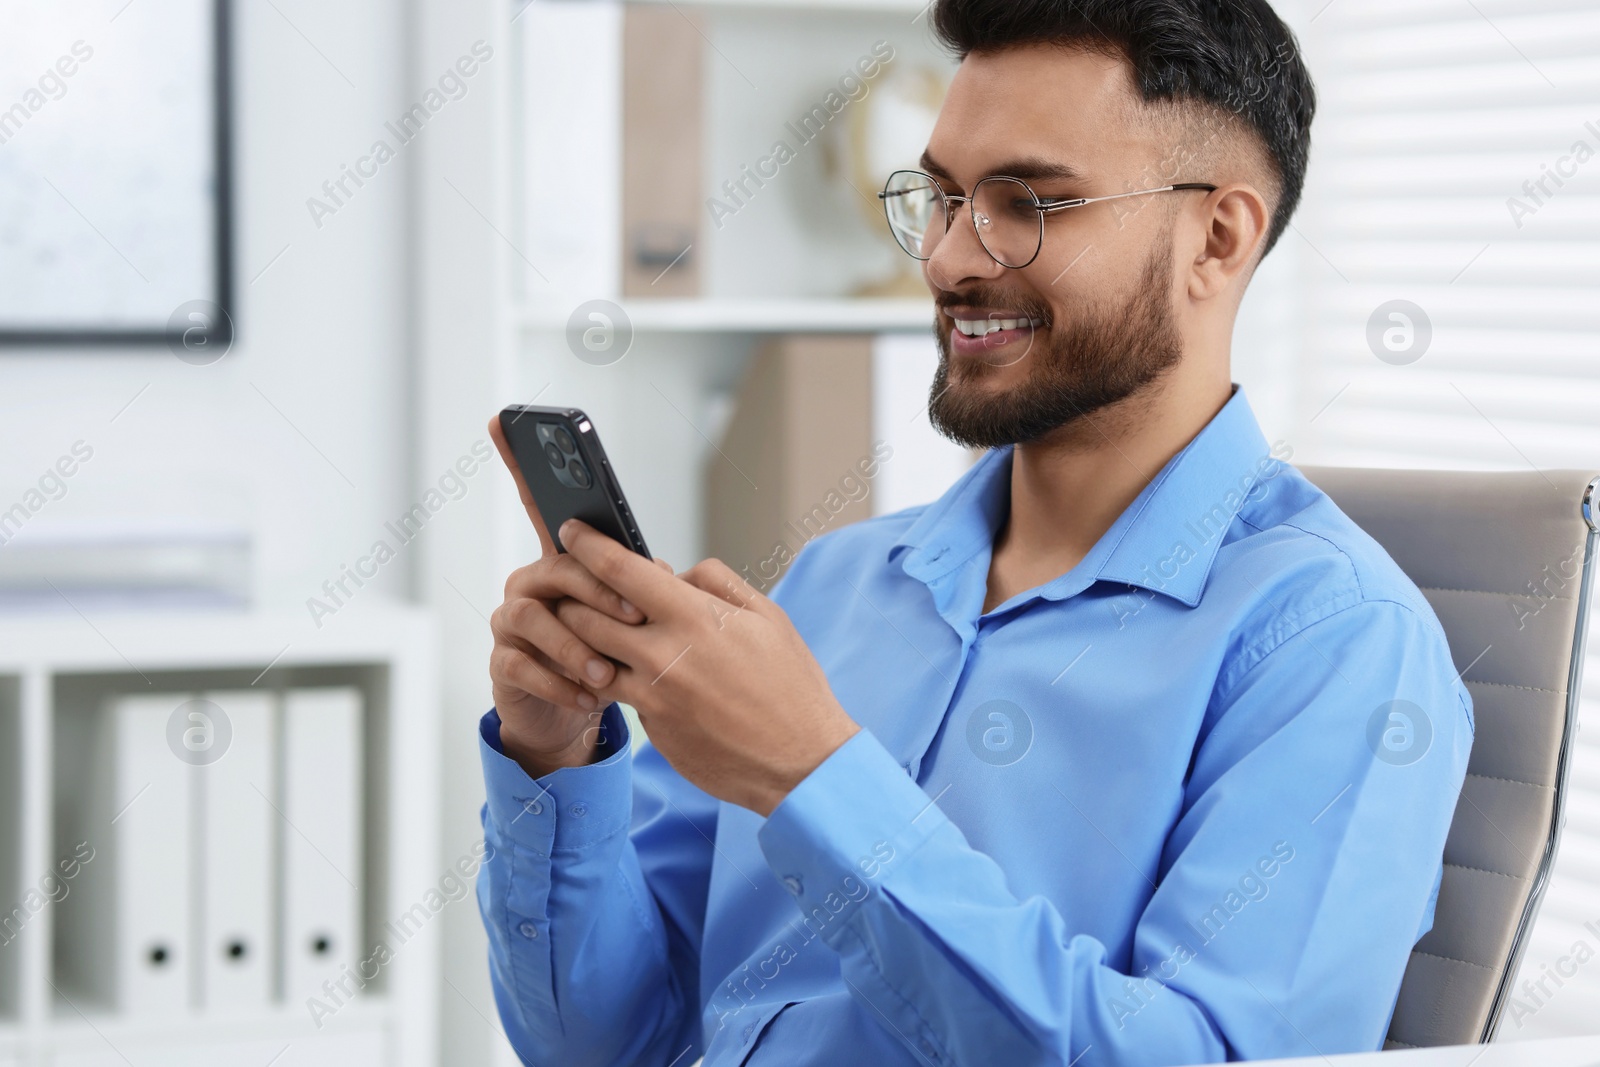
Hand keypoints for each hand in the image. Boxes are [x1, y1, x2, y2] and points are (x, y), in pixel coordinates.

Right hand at [486, 415, 670, 777]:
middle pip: (556, 569)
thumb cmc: (610, 652)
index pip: (538, 504)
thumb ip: (639, 586)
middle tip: (634, 617)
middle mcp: (530, 583)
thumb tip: (665, 573)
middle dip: (596, 591)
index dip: (520, 463)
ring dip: (576, 646)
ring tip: (609, 673)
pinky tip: (587, 696)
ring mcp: (511, 622)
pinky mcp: (502, 663)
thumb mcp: (631, 618)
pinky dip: (558, 681)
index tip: (503, 419)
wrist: (576, 712)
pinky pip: (522, 665)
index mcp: (563, 562)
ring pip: (533, 618)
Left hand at [552, 518, 860, 815]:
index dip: (588, 545)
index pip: (619, 569)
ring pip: (590, 659)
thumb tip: (678, 573)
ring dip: (585, 642)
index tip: (572, 530)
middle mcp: (663, 655)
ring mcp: (652, 697)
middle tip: (574, 588)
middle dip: (573, 596)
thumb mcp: (768, 617)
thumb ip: (717, 583)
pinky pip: (621, 695)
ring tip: (599, 632)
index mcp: (693, 617)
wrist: (800, 763)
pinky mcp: (652, 729)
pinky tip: (638, 678)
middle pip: (584, 614)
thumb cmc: (790, 687)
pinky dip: (619, 681)